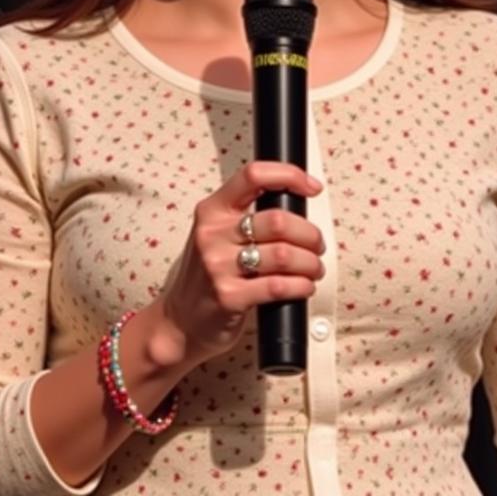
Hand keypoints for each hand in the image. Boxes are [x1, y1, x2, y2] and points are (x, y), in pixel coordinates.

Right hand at [158, 162, 325, 367]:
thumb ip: (247, 216)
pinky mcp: (228, 297)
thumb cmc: (208, 274)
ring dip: (310, 262)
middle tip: (316, 245)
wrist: (180, 321)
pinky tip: (304, 286)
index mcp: (212, 209)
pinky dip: (302, 286)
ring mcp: (218, 266)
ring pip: (283, 254)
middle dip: (309, 234)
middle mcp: (212, 233)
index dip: (289, 176)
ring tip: (313, 268)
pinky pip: (278, 286)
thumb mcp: (217, 234)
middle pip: (279, 220)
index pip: (253, 176)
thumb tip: (298, 205)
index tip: (311, 187)